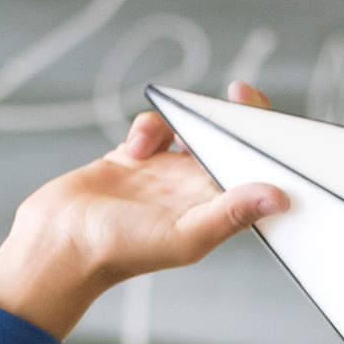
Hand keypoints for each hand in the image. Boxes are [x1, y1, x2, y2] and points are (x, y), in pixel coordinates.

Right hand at [7, 78, 292, 295]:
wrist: (64, 241)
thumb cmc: (125, 249)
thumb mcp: (187, 232)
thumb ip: (232, 213)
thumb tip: (280, 197)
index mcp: (216, 213)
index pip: (254, 176)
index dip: (267, 147)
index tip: (270, 117)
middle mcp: (195, 194)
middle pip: (228, 148)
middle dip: (233, 122)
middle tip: (236, 93)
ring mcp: (166, 175)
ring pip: (190, 132)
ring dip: (184, 122)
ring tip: (170, 137)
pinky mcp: (136, 159)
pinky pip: (154, 129)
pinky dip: (148, 129)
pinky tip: (134, 150)